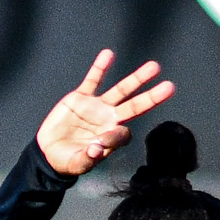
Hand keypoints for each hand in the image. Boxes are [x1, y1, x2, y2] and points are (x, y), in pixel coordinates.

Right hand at [37, 49, 174, 175]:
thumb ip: (87, 159)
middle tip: (170, 87)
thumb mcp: (77, 164)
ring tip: (154, 66)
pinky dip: (100, 68)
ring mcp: (97, 107)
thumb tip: (96, 150)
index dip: (115, 136)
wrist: (49, 150)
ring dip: (137, 79)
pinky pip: (93, 80)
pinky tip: (108, 55)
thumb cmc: (67, 161)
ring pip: (121, 90)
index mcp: (112, 138)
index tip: (100, 142)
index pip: (123, 134)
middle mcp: (110, 120)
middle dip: (151, 97)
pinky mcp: (81, 97)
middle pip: (135, 107)